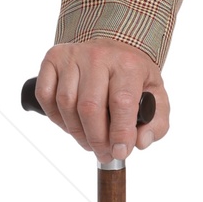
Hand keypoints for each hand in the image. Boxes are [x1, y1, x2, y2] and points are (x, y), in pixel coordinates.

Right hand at [35, 40, 168, 161]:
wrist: (114, 48)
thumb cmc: (132, 76)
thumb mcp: (156, 96)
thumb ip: (157, 124)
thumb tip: (140, 143)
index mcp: (128, 64)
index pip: (121, 102)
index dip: (120, 133)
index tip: (120, 152)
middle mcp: (99, 56)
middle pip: (90, 107)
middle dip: (96, 139)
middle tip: (103, 153)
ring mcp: (73, 56)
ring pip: (66, 104)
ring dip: (76, 132)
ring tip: (89, 142)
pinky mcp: (53, 59)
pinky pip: (45, 95)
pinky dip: (55, 117)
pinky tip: (70, 124)